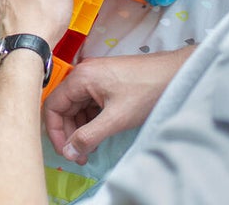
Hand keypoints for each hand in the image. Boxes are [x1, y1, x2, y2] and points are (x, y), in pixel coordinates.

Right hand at [43, 48, 191, 164]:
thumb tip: (69, 152)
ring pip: (77, 107)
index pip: (52, 105)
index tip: (65, 152)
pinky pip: (90, 104)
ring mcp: (96, 77)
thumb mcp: (115, 118)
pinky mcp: (107, 82)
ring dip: (81, 129)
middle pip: (64, 107)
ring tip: (91, 148)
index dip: (55, 132)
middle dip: (69, 133)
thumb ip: (88, 136)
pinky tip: (99, 134)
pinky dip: (91, 120)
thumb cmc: (147, 91)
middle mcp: (84, 74)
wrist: (176, 74)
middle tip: (80, 155)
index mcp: (80, 78)